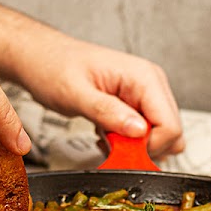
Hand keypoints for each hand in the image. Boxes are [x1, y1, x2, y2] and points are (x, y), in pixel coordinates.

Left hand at [16, 34, 183, 158]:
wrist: (40, 57)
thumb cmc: (53, 66)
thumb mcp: (76, 93)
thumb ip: (108, 112)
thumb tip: (139, 131)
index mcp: (144, 77)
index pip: (170, 125)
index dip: (149, 147)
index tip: (122, 152)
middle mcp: (150, 85)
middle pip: (171, 134)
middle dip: (142, 149)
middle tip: (112, 146)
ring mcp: (143, 96)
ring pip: (160, 138)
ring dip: (134, 148)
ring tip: (107, 139)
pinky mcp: (134, 106)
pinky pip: (144, 136)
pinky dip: (126, 145)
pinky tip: (107, 136)